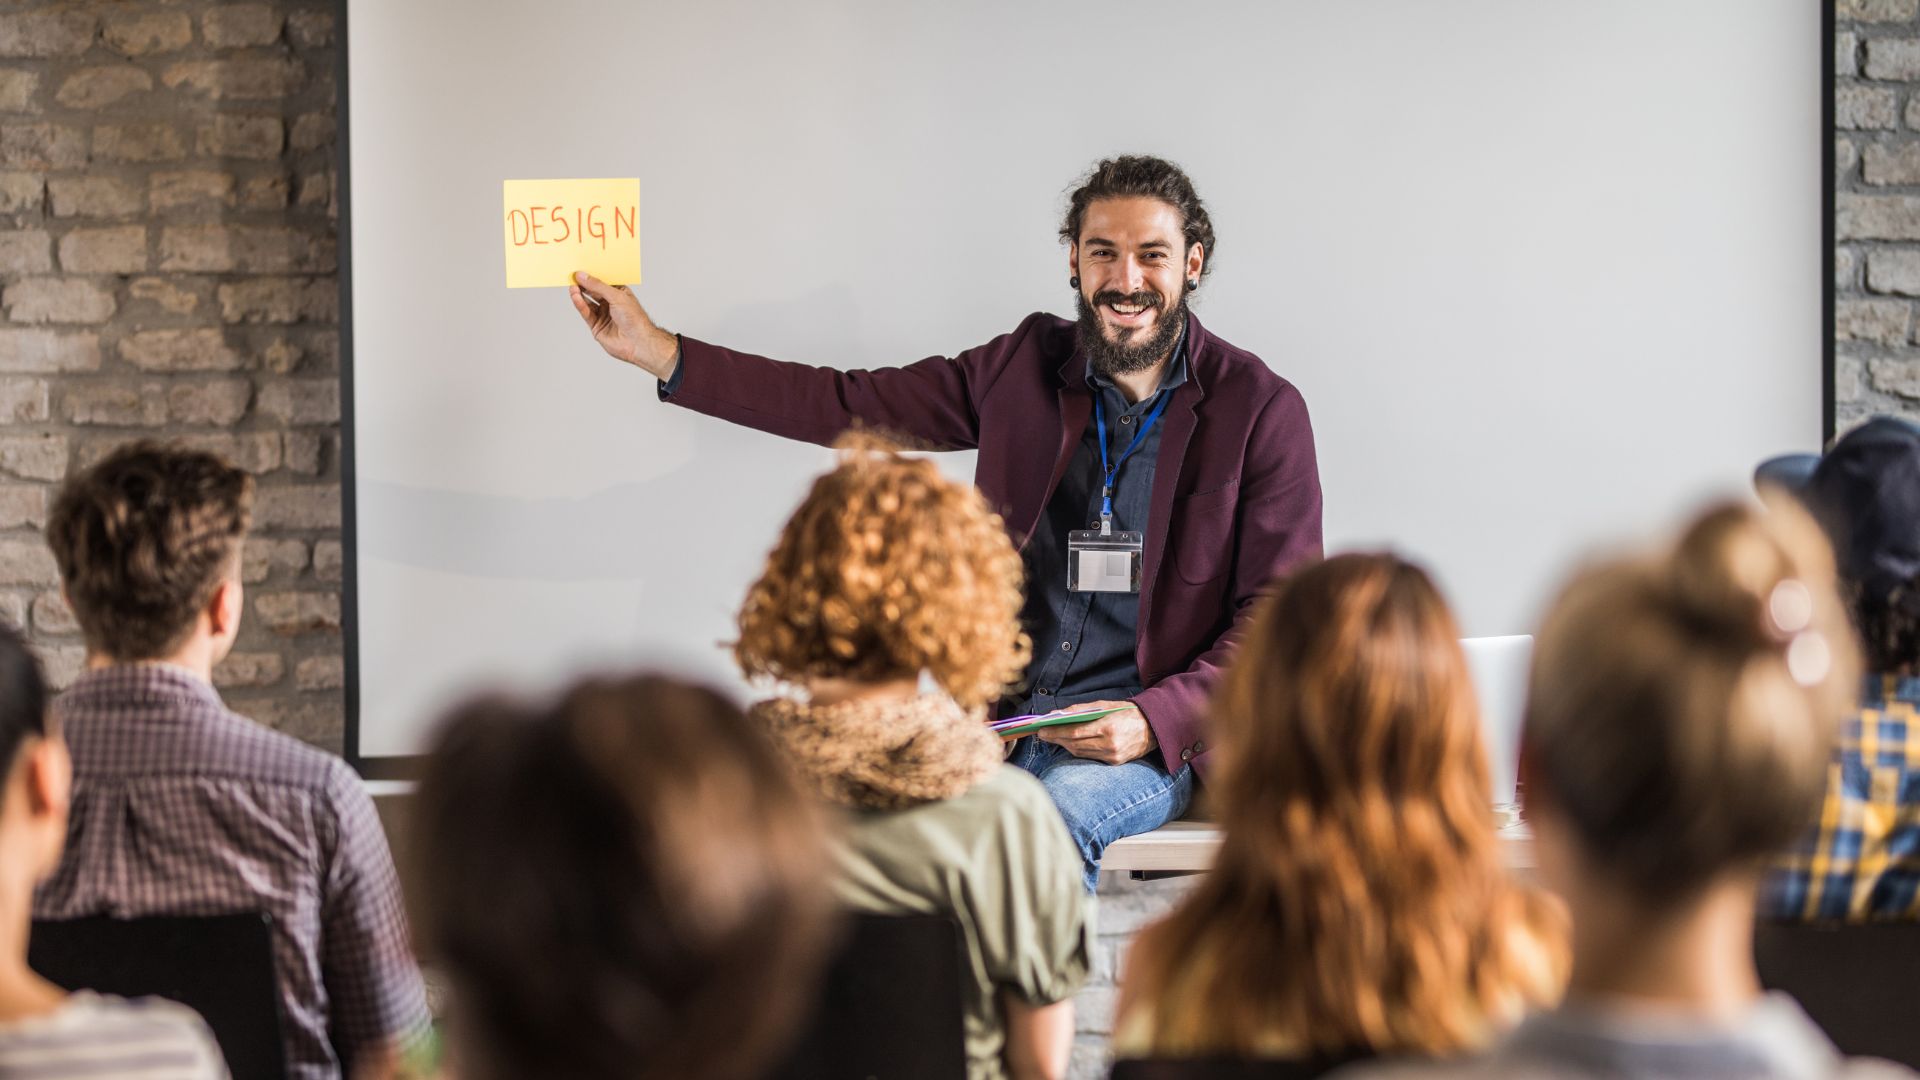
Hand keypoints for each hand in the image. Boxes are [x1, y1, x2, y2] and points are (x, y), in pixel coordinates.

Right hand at [568, 271, 680, 379]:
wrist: (637, 342)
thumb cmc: (634, 318)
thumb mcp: (616, 296)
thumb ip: (597, 286)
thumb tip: (582, 276)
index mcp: (619, 294)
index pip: (603, 282)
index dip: (592, 276)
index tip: (581, 269)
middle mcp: (611, 304)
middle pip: (593, 292)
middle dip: (583, 285)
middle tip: (573, 276)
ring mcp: (603, 315)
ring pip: (588, 303)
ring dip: (579, 295)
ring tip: (573, 286)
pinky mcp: (597, 326)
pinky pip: (586, 313)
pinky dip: (580, 305)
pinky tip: (576, 297)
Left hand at [1035, 699, 1155, 764]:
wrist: (1153, 727)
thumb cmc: (1127, 712)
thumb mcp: (1105, 705)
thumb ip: (1080, 710)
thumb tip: (1056, 714)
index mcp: (1108, 728)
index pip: (1075, 732)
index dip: (1056, 732)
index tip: (1041, 730)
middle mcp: (1110, 745)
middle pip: (1075, 744)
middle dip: (1056, 739)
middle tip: (1042, 733)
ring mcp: (1113, 756)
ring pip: (1080, 753)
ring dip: (1064, 745)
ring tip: (1053, 737)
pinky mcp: (1114, 763)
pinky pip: (1090, 757)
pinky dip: (1077, 750)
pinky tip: (1069, 743)